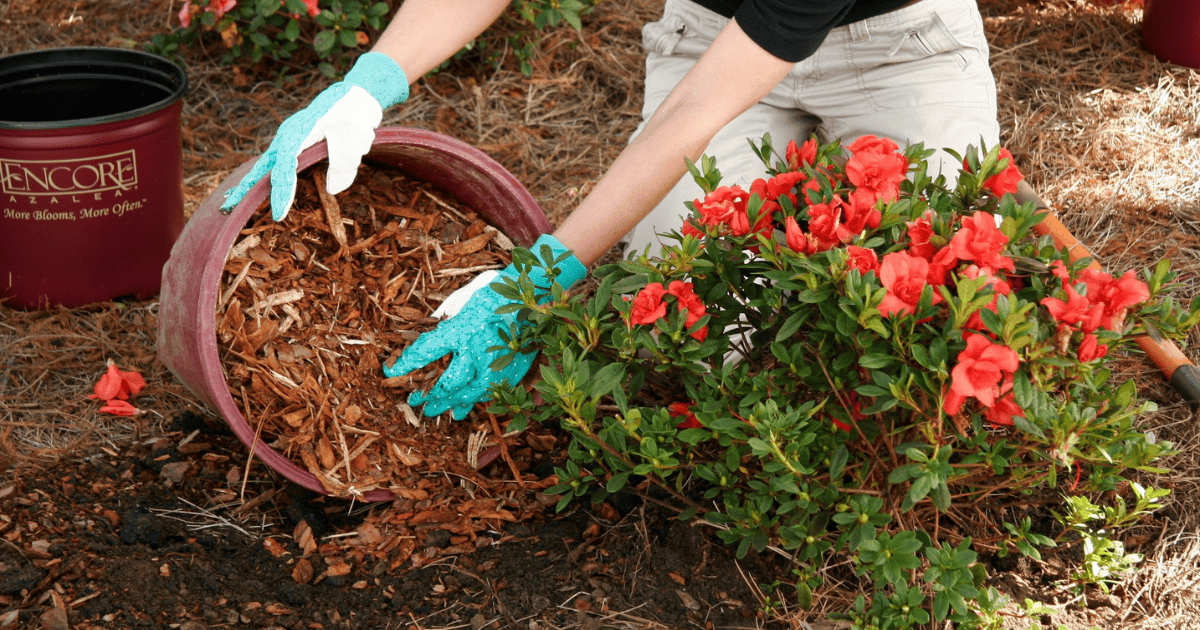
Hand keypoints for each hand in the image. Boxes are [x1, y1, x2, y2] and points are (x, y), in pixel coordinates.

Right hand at [219, 52, 408, 219]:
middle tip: (228, 209)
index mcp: (299, 132)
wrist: (356, 95)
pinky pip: (275, 162)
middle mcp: (288, 135)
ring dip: (250, 183)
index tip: (279, 214)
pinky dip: (262, 176)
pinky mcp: (294, 142)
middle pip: (264, 165)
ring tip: (230, 201)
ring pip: (266, 164)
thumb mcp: (355, 141)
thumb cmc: (355, 116)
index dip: (282, 191)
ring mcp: (289, 137)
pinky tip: (253, 187)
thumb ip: (344, 166)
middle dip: (247, 188)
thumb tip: (332, 190)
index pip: (285, 166)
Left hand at [383, 234, 586, 419]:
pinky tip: (462, 408)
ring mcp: (496, 364)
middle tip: (414, 401)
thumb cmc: (496, 291)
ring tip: (436, 412)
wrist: (536, 294)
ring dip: (449, 404)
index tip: (392, 371)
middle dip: (428, 395)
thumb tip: (426, 332)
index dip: (405, 364)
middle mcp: (477, 351)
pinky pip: (488, 393)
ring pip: (467, 394)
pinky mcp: (512, 371)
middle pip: (446, 382)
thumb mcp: (463, 297)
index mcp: (461, 328)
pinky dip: (473, 401)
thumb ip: (442, 317)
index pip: (424, 351)